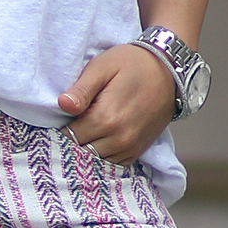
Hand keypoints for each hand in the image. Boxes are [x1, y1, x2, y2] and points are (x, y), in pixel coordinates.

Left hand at [57, 43, 178, 163]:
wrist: (168, 70)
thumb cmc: (131, 64)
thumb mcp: (103, 67)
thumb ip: (82, 89)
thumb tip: (62, 105)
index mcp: (106, 118)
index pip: (69, 137)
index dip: (60, 129)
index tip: (59, 120)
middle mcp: (119, 138)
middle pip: (81, 152)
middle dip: (72, 142)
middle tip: (69, 126)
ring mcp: (130, 147)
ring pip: (96, 161)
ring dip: (87, 151)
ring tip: (83, 133)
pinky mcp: (138, 150)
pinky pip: (113, 164)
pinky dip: (102, 156)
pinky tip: (98, 141)